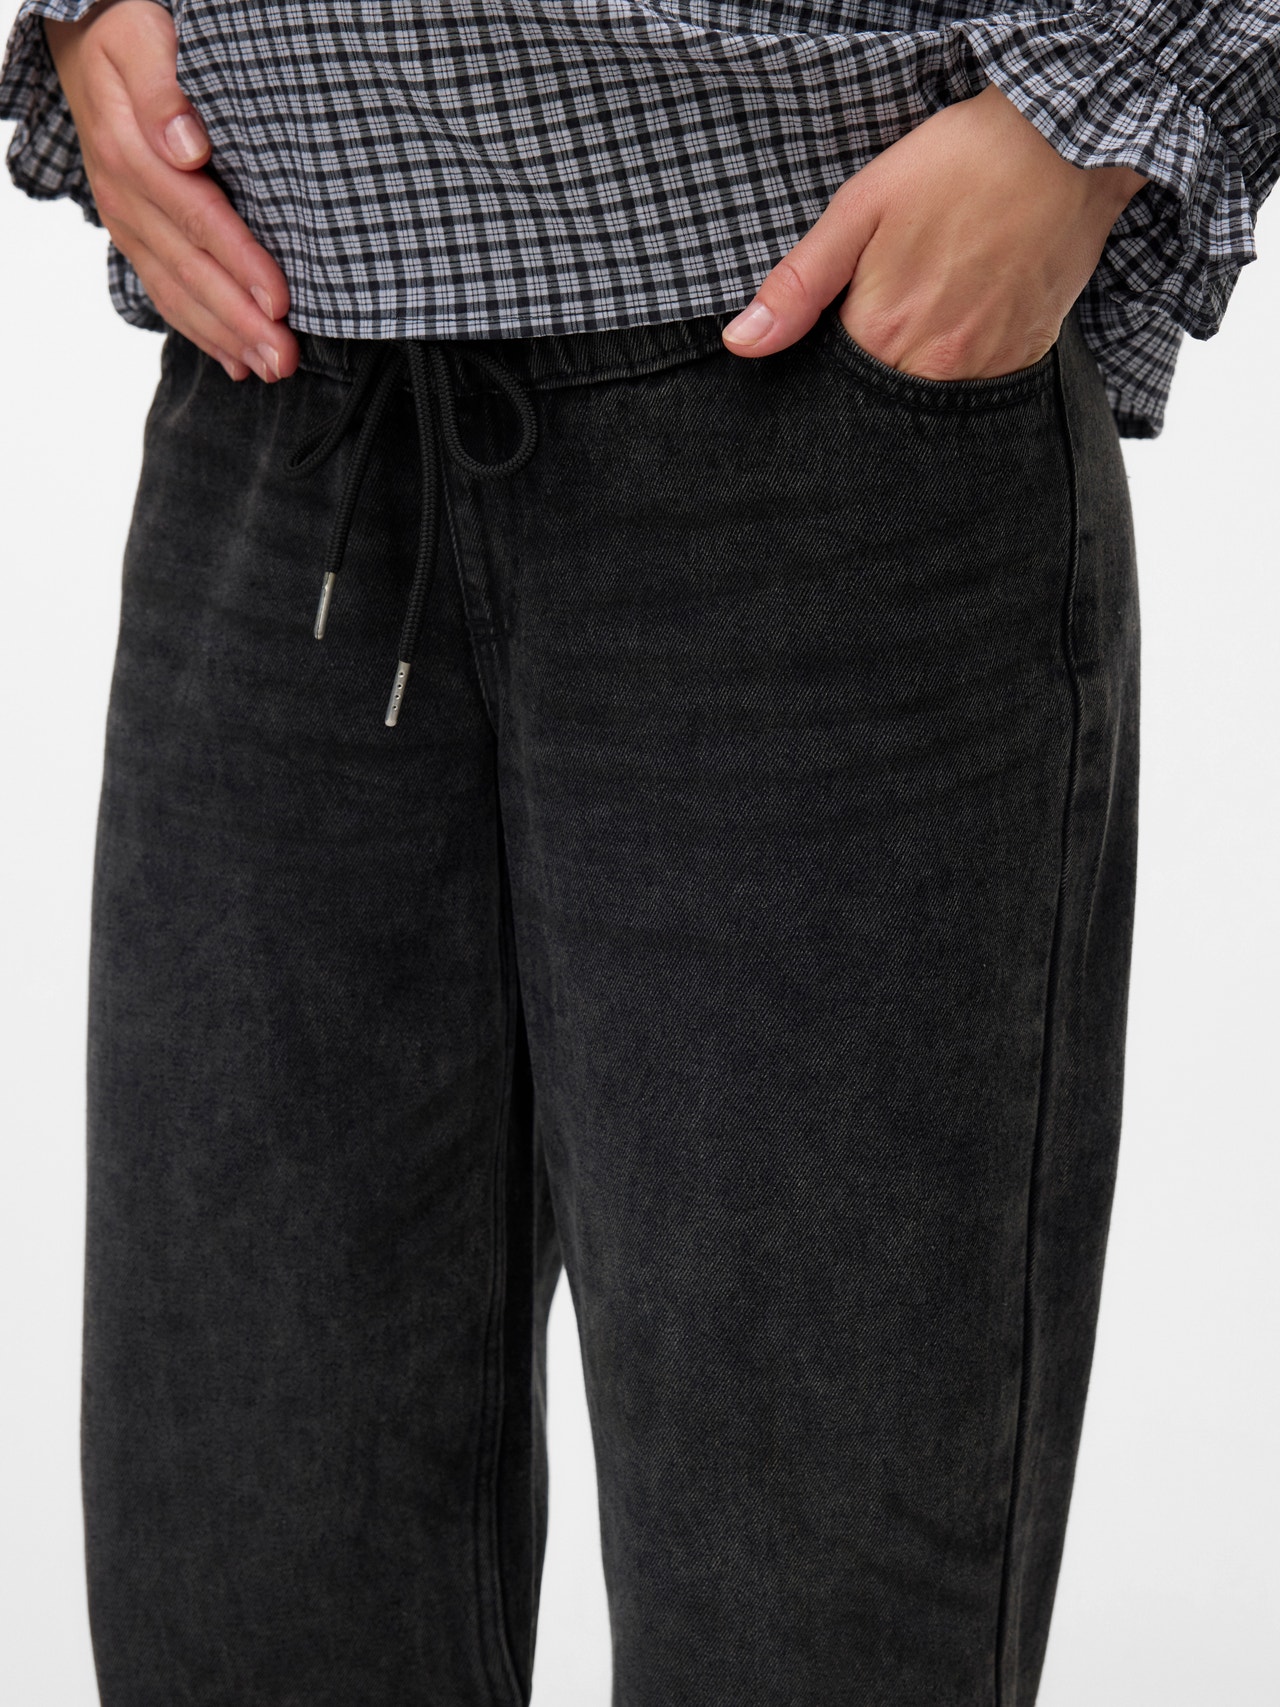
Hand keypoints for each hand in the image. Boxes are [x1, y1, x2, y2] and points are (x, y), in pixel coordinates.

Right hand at [44, 0, 296, 381]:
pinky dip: (202, 332)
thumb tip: (185, 145)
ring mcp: (128, 223)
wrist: (90, 44)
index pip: (197, 217)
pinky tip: (236, 361)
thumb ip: (164, 91)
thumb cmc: (134, 35)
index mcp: (132, 152)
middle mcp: (125, 196)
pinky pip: (166, 294)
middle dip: (240, 321)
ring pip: (177, 293)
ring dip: (226, 338)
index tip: (279, 300)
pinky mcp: (135, 237)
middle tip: (285, 359)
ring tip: (271, 370)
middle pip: (190, 269)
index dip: (239, 263)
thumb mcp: (145, 39)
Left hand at [722, 82, 1148, 380]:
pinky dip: (960, 374)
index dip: (823, 374)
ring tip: (922, 325)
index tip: (832, 347)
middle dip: (868, 385)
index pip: (831, 392)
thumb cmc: (958, 163)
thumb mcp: (860, 208)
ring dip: (913, 381)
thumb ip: (799, 285)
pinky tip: (959, 329)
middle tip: (884, 325)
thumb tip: (741, 343)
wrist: (1064, 144)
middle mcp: (933, 365)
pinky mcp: (1024, 358)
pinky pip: (978, 392)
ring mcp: (984, 367)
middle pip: (881, 405)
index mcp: (882, 331)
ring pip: (928, 405)